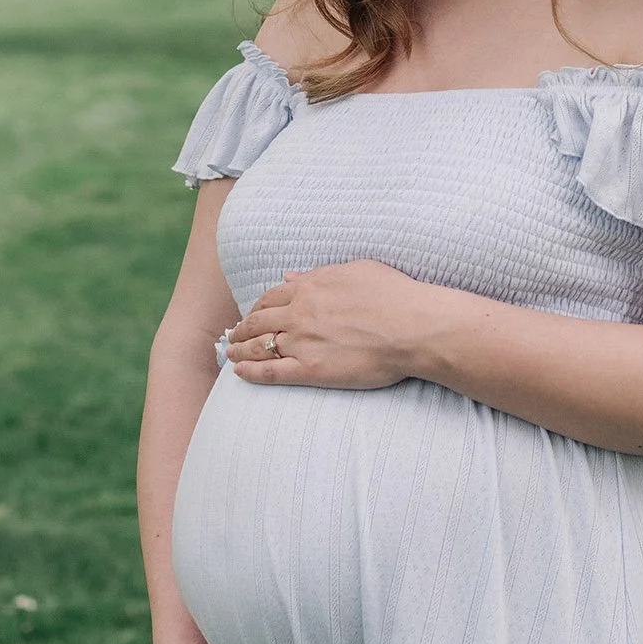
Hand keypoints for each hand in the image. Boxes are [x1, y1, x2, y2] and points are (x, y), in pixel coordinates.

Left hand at [226, 260, 431, 388]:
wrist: (412, 327)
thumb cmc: (393, 295)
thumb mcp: (356, 271)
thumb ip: (319, 275)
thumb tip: (291, 277)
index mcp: (311, 288)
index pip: (273, 297)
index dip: (259, 306)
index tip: (254, 313)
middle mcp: (300, 313)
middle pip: (259, 320)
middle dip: (243, 328)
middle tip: (234, 334)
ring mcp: (303, 342)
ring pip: (259, 345)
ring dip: (240, 348)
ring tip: (230, 353)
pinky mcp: (310, 370)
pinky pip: (271, 371)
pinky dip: (251, 372)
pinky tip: (239, 372)